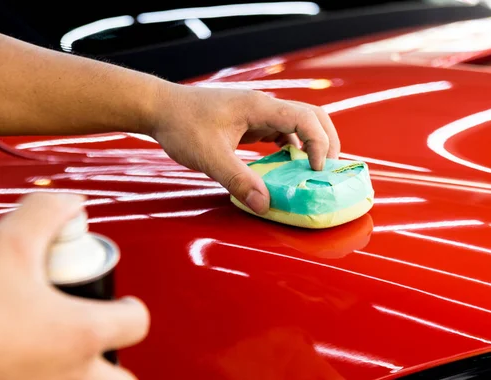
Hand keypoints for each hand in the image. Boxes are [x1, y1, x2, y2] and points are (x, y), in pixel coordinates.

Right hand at [0, 193, 149, 379]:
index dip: (130, 309)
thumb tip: (69, 204)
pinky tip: (23, 362)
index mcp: (80, 335)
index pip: (135, 324)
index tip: (119, 304)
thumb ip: (46, 213)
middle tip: (93, 343)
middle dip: (114, 363)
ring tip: (56, 354)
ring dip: (82, 376)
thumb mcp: (7, 243)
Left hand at [147, 84, 340, 214]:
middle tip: (330, 169)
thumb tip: (265, 204)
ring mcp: (257, 113)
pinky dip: (292, 147)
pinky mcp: (250, 121)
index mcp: (259, 107)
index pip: (305, 118)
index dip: (319, 143)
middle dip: (327, 140)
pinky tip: (287, 165)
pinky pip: (281, 131)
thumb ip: (239, 181)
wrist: (160, 108)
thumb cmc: (182, 125)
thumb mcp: (210, 157)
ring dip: (311, 144)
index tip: (317, 170)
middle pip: (311, 116)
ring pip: (298, 123)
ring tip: (314, 170)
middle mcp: (263, 106)